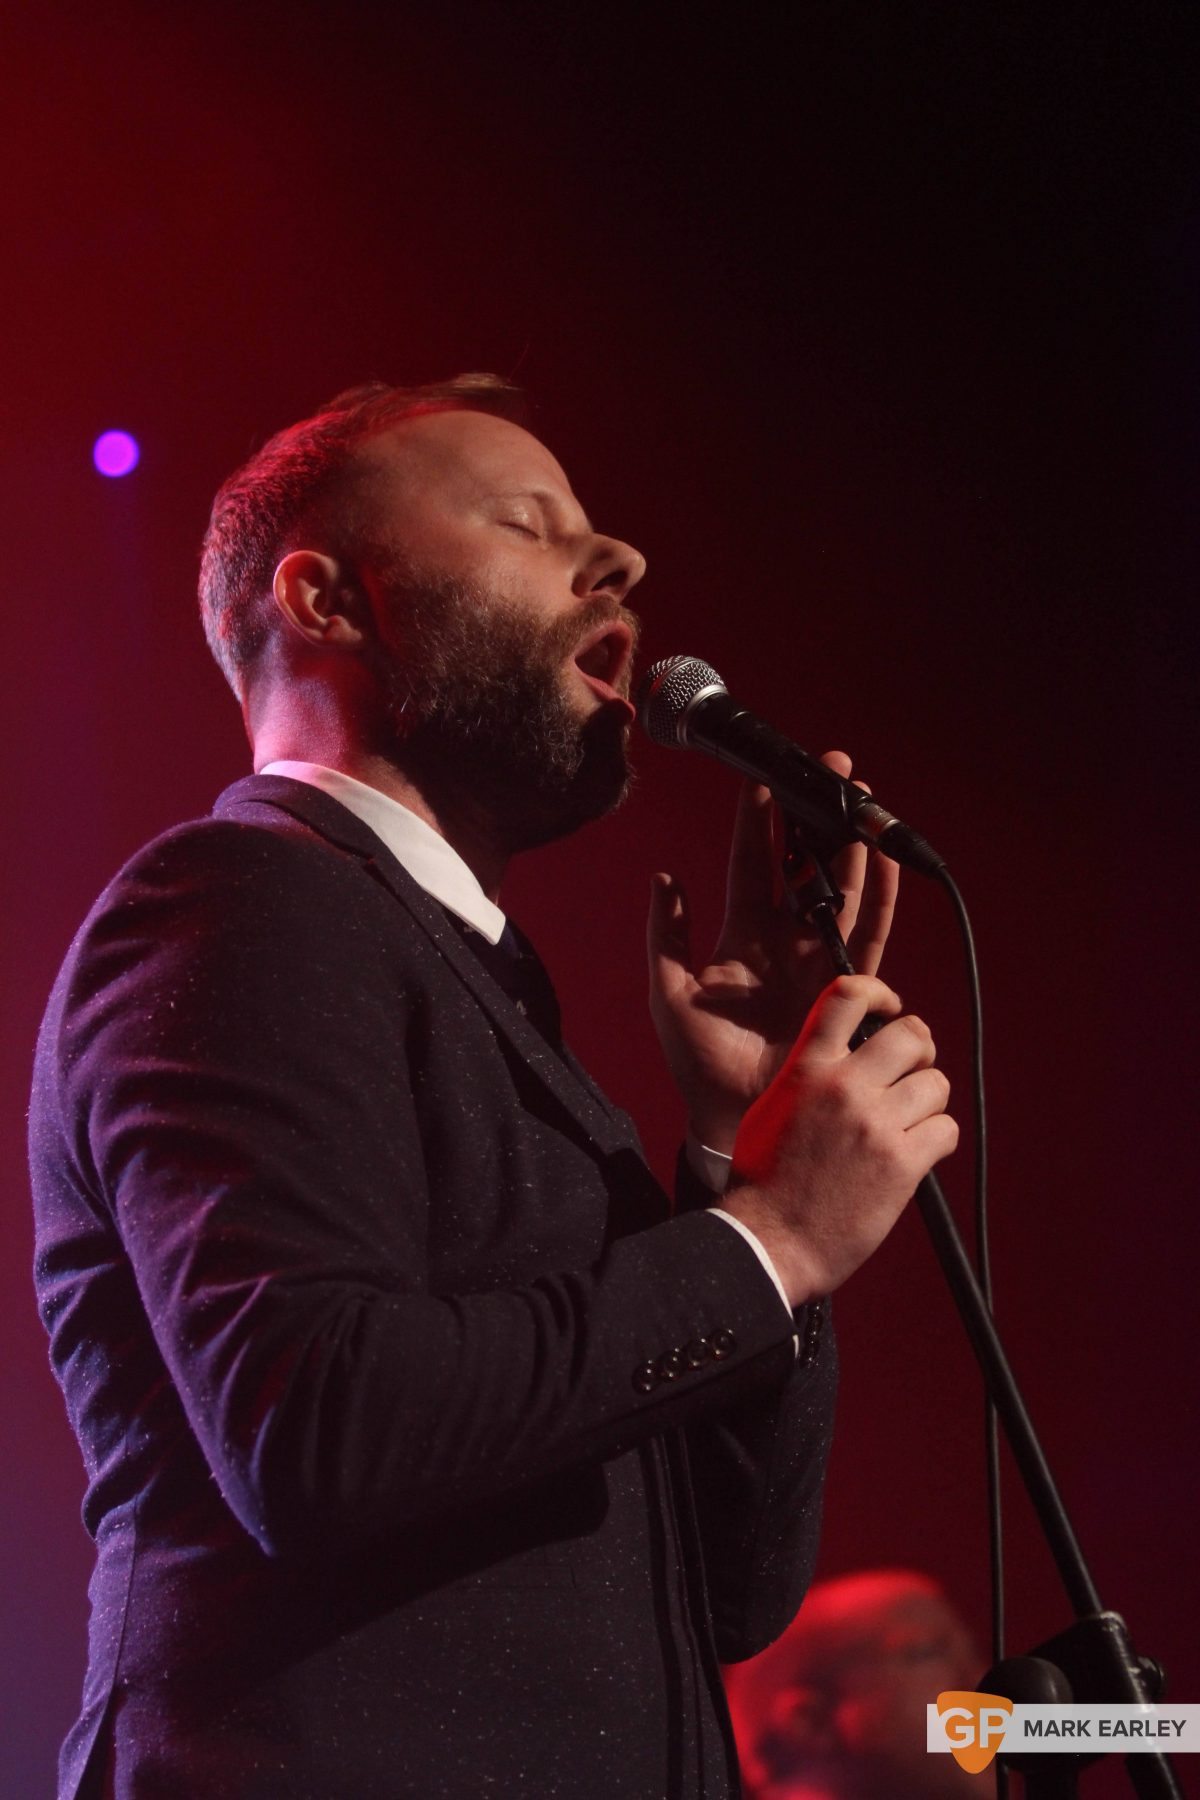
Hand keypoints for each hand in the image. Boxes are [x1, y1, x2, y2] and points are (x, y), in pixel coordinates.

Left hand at [647, 762, 898, 1152]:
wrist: (737, 1117)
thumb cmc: (698, 1064)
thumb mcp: (669, 995)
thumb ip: (666, 936)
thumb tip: (664, 877)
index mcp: (740, 935)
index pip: (751, 863)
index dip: (758, 821)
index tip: (763, 778)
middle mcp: (784, 940)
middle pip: (805, 865)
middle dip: (818, 818)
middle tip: (832, 770)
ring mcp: (818, 960)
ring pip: (843, 890)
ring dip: (852, 848)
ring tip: (860, 803)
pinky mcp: (846, 989)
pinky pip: (869, 935)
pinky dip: (880, 898)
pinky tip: (884, 863)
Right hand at [720, 974, 957, 1304]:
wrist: (768, 1240)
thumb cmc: (764, 1180)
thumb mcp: (774, 1107)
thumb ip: (810, 1075)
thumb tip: (848, 1058)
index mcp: (807, 1068)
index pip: (848, 995)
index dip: (881, 993)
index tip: (891, 1009)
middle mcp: (844, 1086)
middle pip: (912, 1034)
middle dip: (920, 1051)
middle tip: (912, 1074)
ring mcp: (875, 1123)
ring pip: (936, 1084)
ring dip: (929, 1103)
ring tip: (909, 1125)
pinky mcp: (902, 1163)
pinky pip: (946, 1130)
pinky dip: (938, 1141)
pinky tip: (916, 1156)